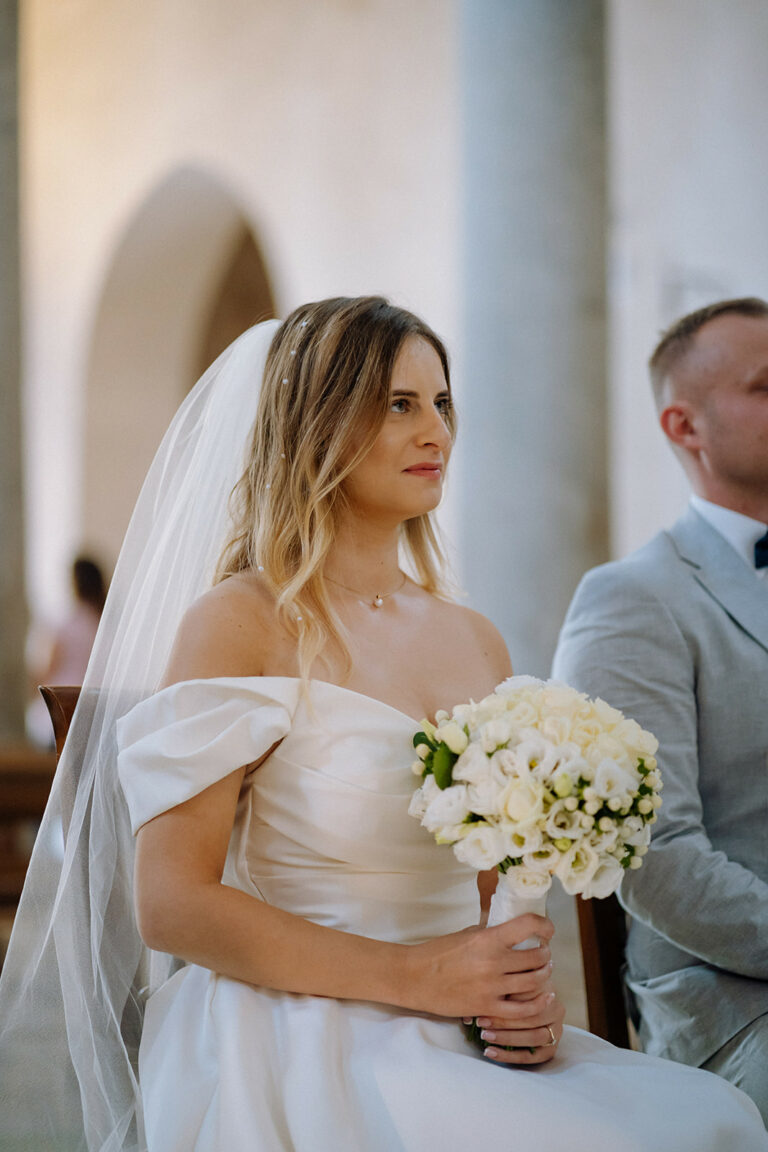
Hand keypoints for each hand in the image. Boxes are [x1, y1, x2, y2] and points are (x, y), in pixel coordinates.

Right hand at [403, 914, 553, 1019]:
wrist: (414, 977)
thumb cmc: (438, 952)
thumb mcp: (466, 934)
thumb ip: (490, 933)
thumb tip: (510, 930)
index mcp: (488, 938)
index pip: (527, 925)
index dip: (544, 925)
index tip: (547, 929)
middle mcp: (493, 961)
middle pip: (537, 957)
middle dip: (545, 954)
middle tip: (544, 953)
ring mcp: (491, 986)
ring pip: (534, 983)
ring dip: (544, 976)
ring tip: (544, 972)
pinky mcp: (487, 1007)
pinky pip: (522, 1011)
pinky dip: (537, 1004)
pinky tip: (544, 998)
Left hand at [465, 981, 565, 1064]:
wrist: (524, 1009)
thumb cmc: (506, 990)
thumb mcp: (505, 982)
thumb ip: (498, 986)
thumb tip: (478, 996)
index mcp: (547, 988)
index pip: (531, 994)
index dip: (508, 999)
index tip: (483, 1001)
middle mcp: (556, 1009)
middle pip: (533, 1017)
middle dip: (505, 1021)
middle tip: (481, 1022)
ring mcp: (556, 1030)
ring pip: (534, 1037)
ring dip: (508, 1038)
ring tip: (485, 1036)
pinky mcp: (550, 1049)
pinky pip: (532, 1057)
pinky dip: (510, 1056)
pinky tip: (491, 1052)